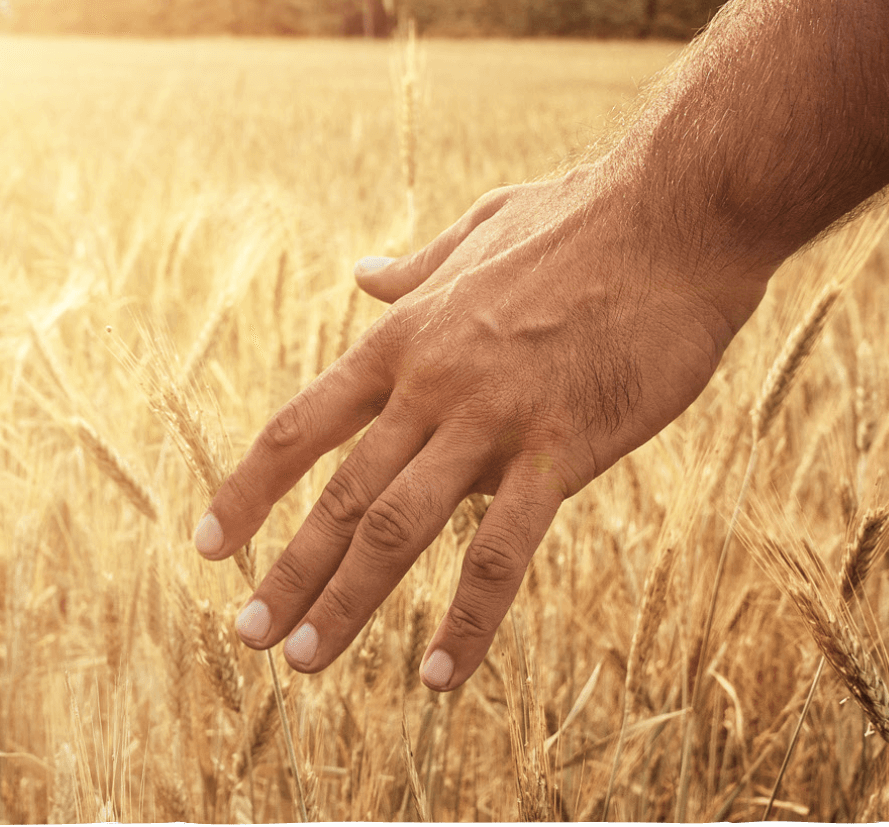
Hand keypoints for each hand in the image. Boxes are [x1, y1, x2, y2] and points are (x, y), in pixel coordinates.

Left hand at [193, 168, 770, 690]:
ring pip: (397, 527)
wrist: (679, 212)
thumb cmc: (587, 219)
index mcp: (404, 339)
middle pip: (340, 494)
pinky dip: (467, 617)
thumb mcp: (481, 231)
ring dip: (346, 601)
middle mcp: (430, 384)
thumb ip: (418, 269)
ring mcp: (492, 418)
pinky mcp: (563, 447)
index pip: (302, 428)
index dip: (250, 490)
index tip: (209, 545)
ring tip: (305, 662)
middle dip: (287, 572)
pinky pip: (502, 550)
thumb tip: (365, 273)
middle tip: (246, 634)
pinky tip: (441, 675)